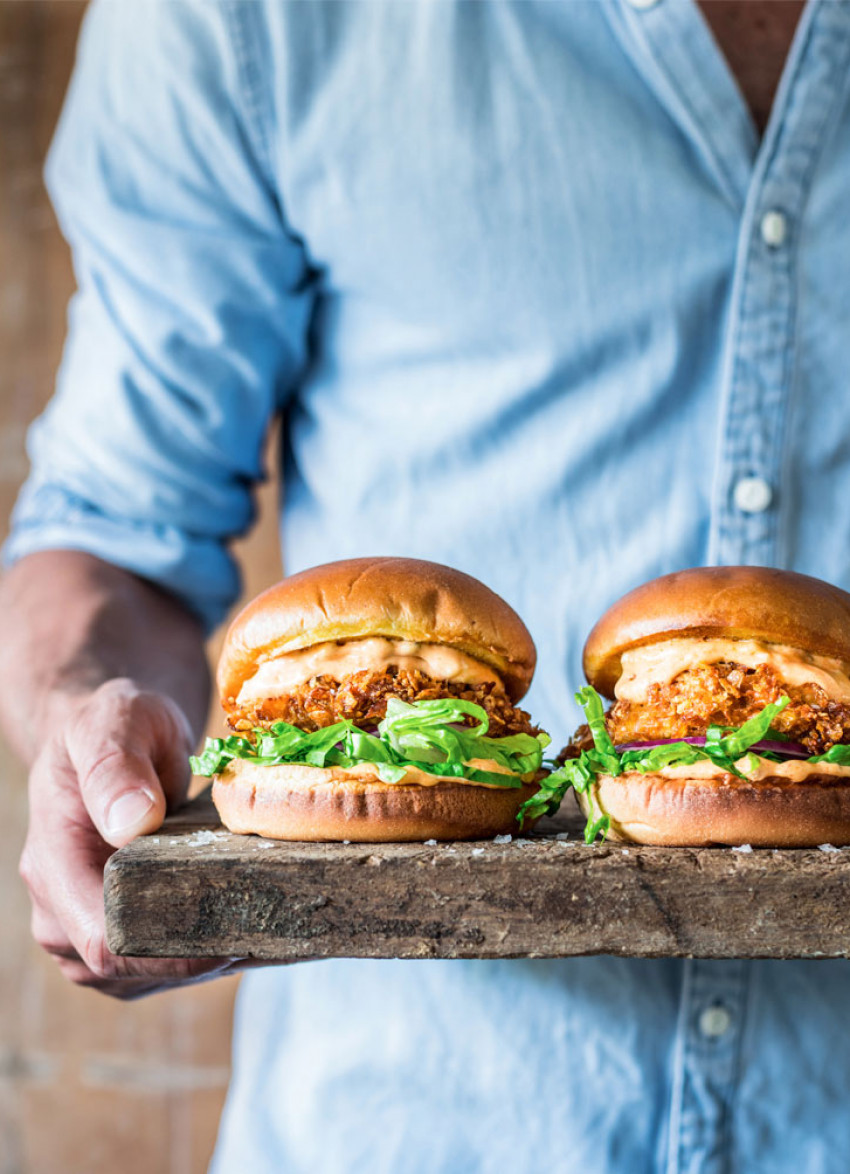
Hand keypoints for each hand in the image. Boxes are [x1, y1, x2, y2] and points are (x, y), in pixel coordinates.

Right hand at [19, 677, 244, 997]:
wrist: (114, 737)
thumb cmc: (114, 723)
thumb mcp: (114, 721)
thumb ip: (115, 765)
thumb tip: (131, 822)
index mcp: (52, 862)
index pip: (102, 938)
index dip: (170, 949)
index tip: (236, 930)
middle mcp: (59, 909)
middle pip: (129, 969)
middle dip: (201, 957)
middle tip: (274, 928)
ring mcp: (84, 929)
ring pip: (148, 976)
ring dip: (209, 960)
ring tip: (271, 928)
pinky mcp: (118, 934)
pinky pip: (159, 965)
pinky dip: (205, 954)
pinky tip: (252, 929)